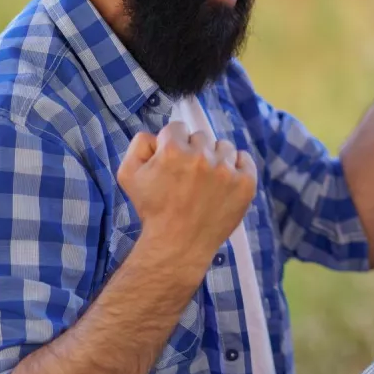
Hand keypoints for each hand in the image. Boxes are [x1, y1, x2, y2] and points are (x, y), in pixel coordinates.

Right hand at [116, 123, 257, 275]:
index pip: (177, 128)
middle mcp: (202, 156)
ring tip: (206, 181)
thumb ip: (139, 145)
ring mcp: (226, 170)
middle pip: (201, 137)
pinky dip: (237, 167)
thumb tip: (157, 136)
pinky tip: (225, 181)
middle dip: (194, 151)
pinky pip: (245, 159)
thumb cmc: (152, 210)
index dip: (173, 144)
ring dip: (216, 158)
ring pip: (224, 147)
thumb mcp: (128, 175)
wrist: (178, 245)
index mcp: (174, 150)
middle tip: (188, 176)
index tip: (173, 162)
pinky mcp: (245, 183)